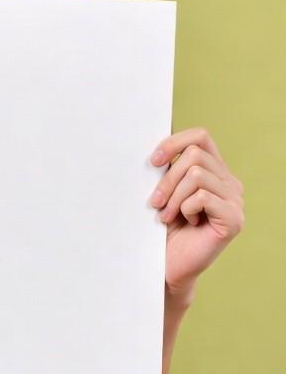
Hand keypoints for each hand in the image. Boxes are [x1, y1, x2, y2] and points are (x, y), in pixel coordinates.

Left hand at [149, 127, 243, 303]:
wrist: (168, 262)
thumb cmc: (163, 222)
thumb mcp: (163, 186)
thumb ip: (167, 162)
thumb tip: (154, 126)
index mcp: (215, 169)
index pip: (200, 136)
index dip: (174, 142)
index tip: (152, 161)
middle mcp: (230, 182)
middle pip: (195, 155)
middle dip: (167, 178)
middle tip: (155, 201)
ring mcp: (236, 201)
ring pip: (197, 174)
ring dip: (173, 196)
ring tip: (167, 215)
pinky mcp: (235, 219)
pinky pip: (202, 197)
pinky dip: (185, 208)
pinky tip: (187, 222)